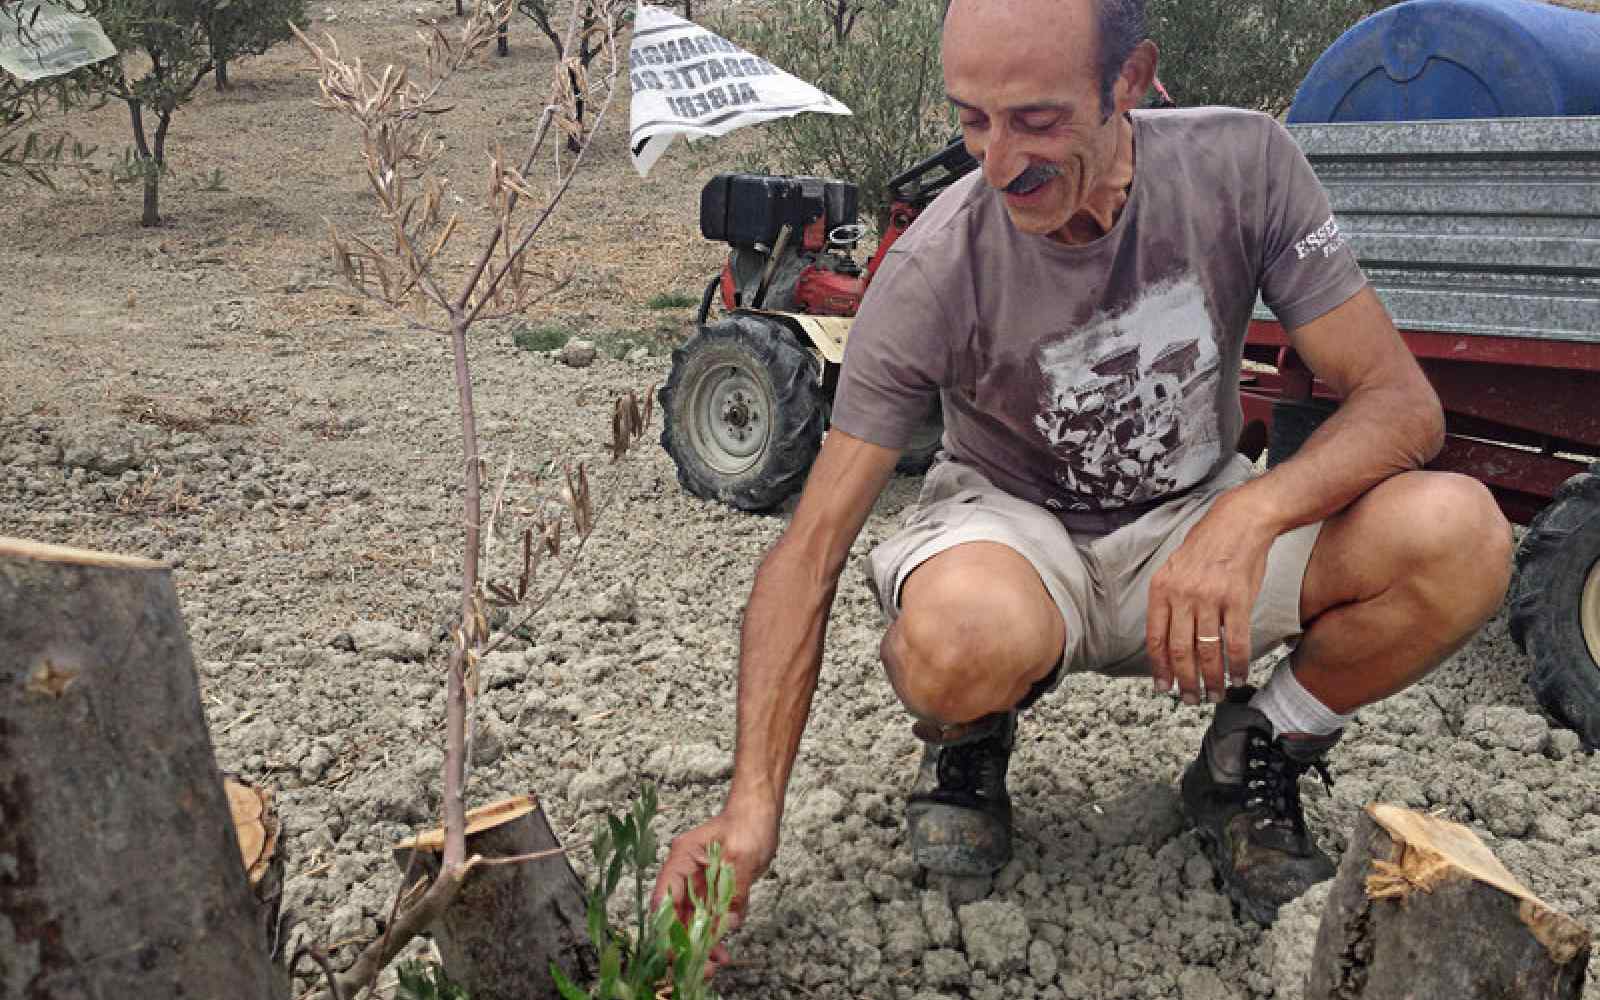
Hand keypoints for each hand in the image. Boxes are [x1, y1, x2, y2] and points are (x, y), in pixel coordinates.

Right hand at [651, 803, 779, 970]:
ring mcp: (700, 885)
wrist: (761, 813)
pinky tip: (723, 950)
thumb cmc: (748, 823)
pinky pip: (711, 919)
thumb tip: (729, 922)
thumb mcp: (743, 855)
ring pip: (693, 922)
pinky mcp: (716, 892)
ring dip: (702, 944)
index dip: (666, 926)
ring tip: (718, 961)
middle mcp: (686, 876)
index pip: (664, 898)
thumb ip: (734, 889)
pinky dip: (716, 936)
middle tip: (703, 963)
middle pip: (677, 916)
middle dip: (686, 942)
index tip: (676, 949)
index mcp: (682, 860)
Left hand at [1146, 491, 1276, 703]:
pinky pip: (1235, 642)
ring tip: (1214, 694)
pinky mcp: (1238, 599)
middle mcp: (1182, 595)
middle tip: (1189, 699)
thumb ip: (1169, 600)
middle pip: (1179, 650)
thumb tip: (1166, 637)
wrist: (1240, 520)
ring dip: (1211, 679)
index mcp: (1162, 588)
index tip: (1162, 687)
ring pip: (1207, 651)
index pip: (1155, 638)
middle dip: (1184, 680)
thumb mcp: (1175, 567)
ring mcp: (1210, 598)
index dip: (1159, 667)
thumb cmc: (1207, 545)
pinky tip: (1239, 676)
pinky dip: (1237, 664)